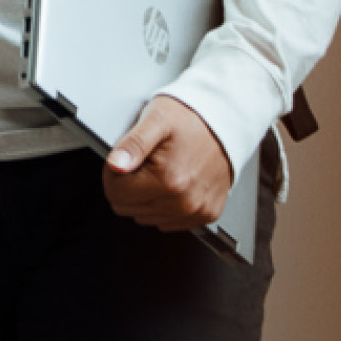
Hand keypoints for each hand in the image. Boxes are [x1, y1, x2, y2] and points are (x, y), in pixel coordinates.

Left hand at [105, 94, 232, 229]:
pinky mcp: (207, 214)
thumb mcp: (155, 120)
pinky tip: (173, 183)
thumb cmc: (191, 119)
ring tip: (161, 171)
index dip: (113, 174)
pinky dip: (164, 205)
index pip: (115, 194)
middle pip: (128, 208)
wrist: (227, 122)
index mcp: (169, 181)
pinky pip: (167, 221)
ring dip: (146, 196)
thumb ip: (132, 145)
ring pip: (145, 217)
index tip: (126, 160)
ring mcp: (197, 211)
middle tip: (145, 163)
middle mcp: (185, 202)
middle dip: (129, 186)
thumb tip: (115, 165)